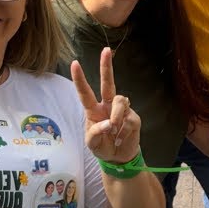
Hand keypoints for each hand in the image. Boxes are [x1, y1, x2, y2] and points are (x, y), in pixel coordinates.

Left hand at [70, 48, 141, 163]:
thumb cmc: (102, 147)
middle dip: (106, 67)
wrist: (119, 158)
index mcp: (93, 110)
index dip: (80, 79)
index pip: (85, 93)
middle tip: (106, 50)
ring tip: (114, 132)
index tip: (74, 63)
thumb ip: (95, 133)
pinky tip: (120, 138)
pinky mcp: (133, 118)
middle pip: (108, 83)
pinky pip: (129, 118)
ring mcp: (122, 110)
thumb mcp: (92, 144)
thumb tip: (108, 123)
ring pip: (120, 101)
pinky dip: (124, 131)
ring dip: (116, 117)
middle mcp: (107, 106)